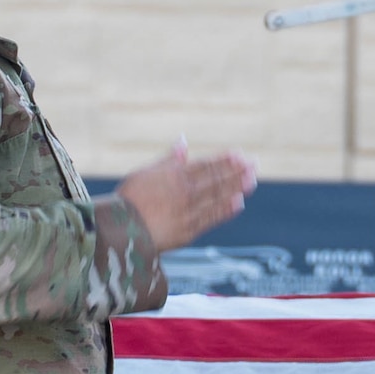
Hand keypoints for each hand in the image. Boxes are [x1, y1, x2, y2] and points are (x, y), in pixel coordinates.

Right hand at [114, 142, 257, 253]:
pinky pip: (211, 217)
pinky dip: (225, 209)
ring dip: (236, 187)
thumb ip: (169, 160)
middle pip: (216, 179)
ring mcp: (188, 212)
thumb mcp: (146, 173)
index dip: (224, 160)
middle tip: (254, 165)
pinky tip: (238, 202)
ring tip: (252, 180)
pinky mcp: (188, 231)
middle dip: (236, 171)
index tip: (239, 154)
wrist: (120, 231)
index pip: (205, 165)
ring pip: (217, 197)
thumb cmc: (129, 199)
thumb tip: (184, 142)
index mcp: (174, 176)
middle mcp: (185, 192)